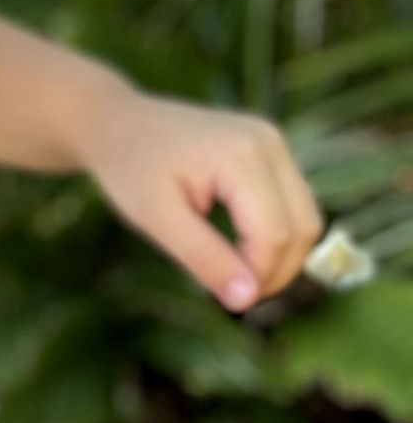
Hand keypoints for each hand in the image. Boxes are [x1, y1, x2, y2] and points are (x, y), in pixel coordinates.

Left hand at [69, 81, 324, 312]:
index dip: (259, 277)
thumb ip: (203, 257)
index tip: (226, 300)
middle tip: (233, 295)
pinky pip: (294, 205)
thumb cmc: (129, 168)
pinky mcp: (272, 151)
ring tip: (236, 275)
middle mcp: (269, 142)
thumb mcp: (155, 218)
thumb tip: (247, 300)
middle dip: (276, 272)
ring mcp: (274, 143)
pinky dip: (276, 236)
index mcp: (242, 155)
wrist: (116, 122)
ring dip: (281, 256)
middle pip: (303, 228)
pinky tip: (240, 251)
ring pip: (306, 219)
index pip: (275, 234)